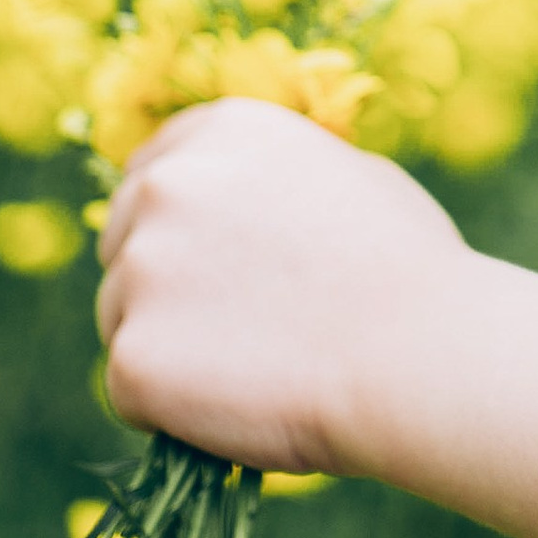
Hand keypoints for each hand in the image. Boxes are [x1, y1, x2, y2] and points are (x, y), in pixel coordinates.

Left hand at [96, 100, 463, 477]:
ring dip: (166, 343)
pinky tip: (238, 403)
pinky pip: (130, 389)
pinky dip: (169, 407)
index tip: (205, 258)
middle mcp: (168, 184)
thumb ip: (272, 178)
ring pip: (122, 316)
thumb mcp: (347, 174)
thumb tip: (245, 196)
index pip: (152, 168)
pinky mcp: (131, 355)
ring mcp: (141, 268)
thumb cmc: (405, 266)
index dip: (177, 220)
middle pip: (124, 241)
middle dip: (161, 280)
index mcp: (222, 130)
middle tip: (232, 323)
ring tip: (252, 365)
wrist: (415, 353)